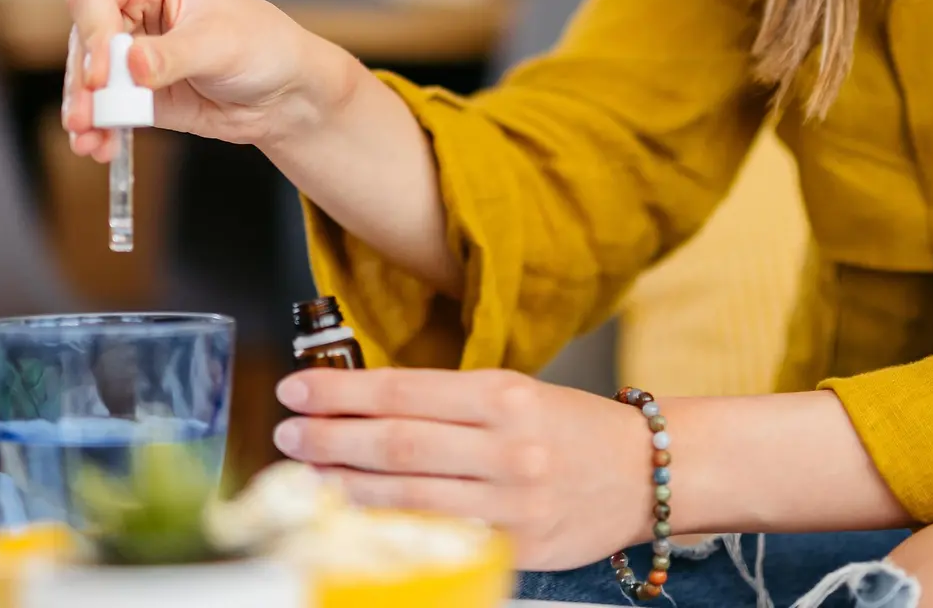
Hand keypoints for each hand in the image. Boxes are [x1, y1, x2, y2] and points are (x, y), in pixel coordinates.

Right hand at [61, 0, 356, 161]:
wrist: (282, 91)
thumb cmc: (262, 44)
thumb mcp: (221, 45)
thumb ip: (173, 56)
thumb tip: (131, 65)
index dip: (92, 32)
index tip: (101, 73)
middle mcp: (127, 1)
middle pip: (83, 38)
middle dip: (83, 81)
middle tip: (86, 117)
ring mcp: (124, 45)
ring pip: (84, 76)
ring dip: (83, 111)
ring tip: (91, 141)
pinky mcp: (127, 84)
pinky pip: (99, 106)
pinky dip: (96, 128)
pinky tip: (100, 148)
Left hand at [273, 368, 655, 570]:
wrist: (645, 471)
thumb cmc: (573, 427)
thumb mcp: (517, 393)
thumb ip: (451, 403)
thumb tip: (369, 406)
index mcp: (505, 394)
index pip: (405, 391)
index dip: (343, 391)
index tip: (298, 387)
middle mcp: (507, 445)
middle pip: (397, 442)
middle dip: (331, 437)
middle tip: (287, 431)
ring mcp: (512, 501)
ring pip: (408, 495)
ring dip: (346, 486)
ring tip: (305, 474)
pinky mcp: (517, 546)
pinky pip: (440, 539)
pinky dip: (391, 529)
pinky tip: (356, 520)